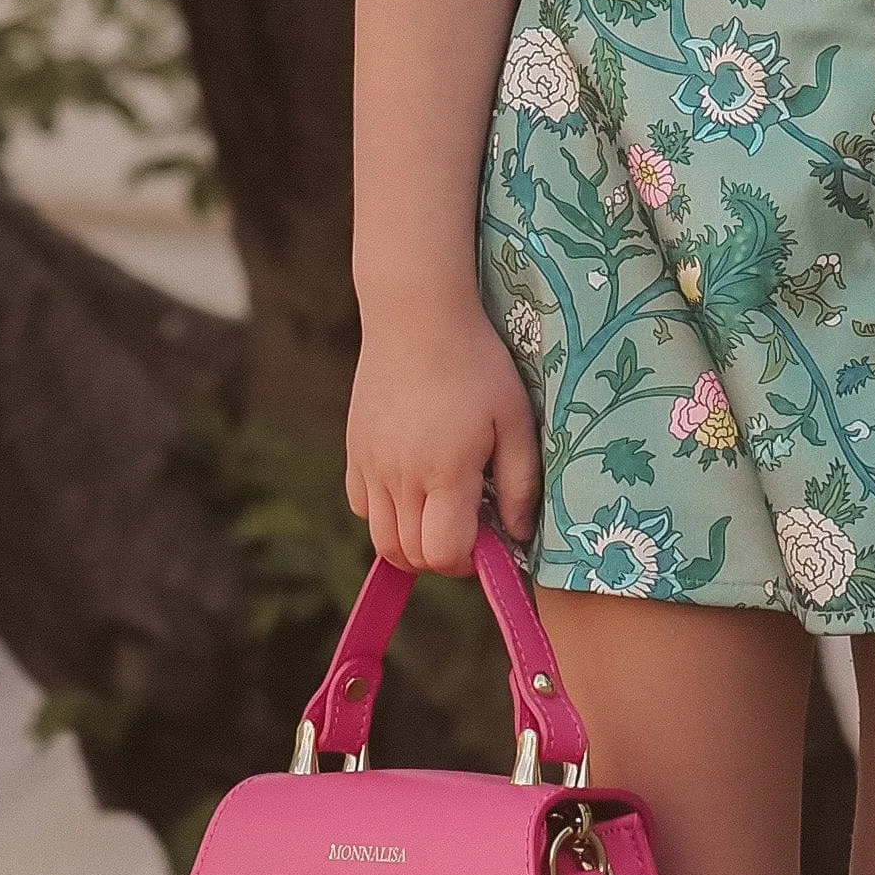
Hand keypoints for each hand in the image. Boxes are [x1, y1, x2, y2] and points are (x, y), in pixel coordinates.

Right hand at [345, 283, 541, 569]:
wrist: (416, 315)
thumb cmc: (476, 363)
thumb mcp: (515, 420)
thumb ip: (520, 484)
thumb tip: (520, 536)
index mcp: (445, 472)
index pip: (443, 553)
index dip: (468, 560)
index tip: (488, 536)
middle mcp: (400, 477)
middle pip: (409, 555)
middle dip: (442, 556)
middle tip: (469, 526)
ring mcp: (370, 465)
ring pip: (380, 538)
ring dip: (412, 540)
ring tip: (441, 509)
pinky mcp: (354, 450)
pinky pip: (361, 506)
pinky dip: (384, 512)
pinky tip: (412, 484)